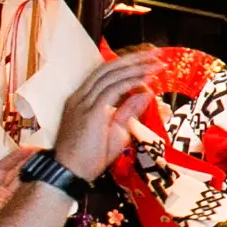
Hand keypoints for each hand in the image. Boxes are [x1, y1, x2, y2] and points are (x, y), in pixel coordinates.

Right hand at [52, 52, 165, 180]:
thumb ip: (128, 112)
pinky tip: (146, 78)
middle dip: (134, 59)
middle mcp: (81, 96)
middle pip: (109, 68)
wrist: (70, 173)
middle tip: (156, 54)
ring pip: (111, 74)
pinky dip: (130, 81)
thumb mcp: (115, 132)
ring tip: (156, 62)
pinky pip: (112, 89)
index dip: (127, 65)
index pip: (106, 73)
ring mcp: (83, 102)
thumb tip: (145, 94)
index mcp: (83, 99)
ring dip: (136, 66)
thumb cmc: (90, 157)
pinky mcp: (90, 111)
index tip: (148, 63)